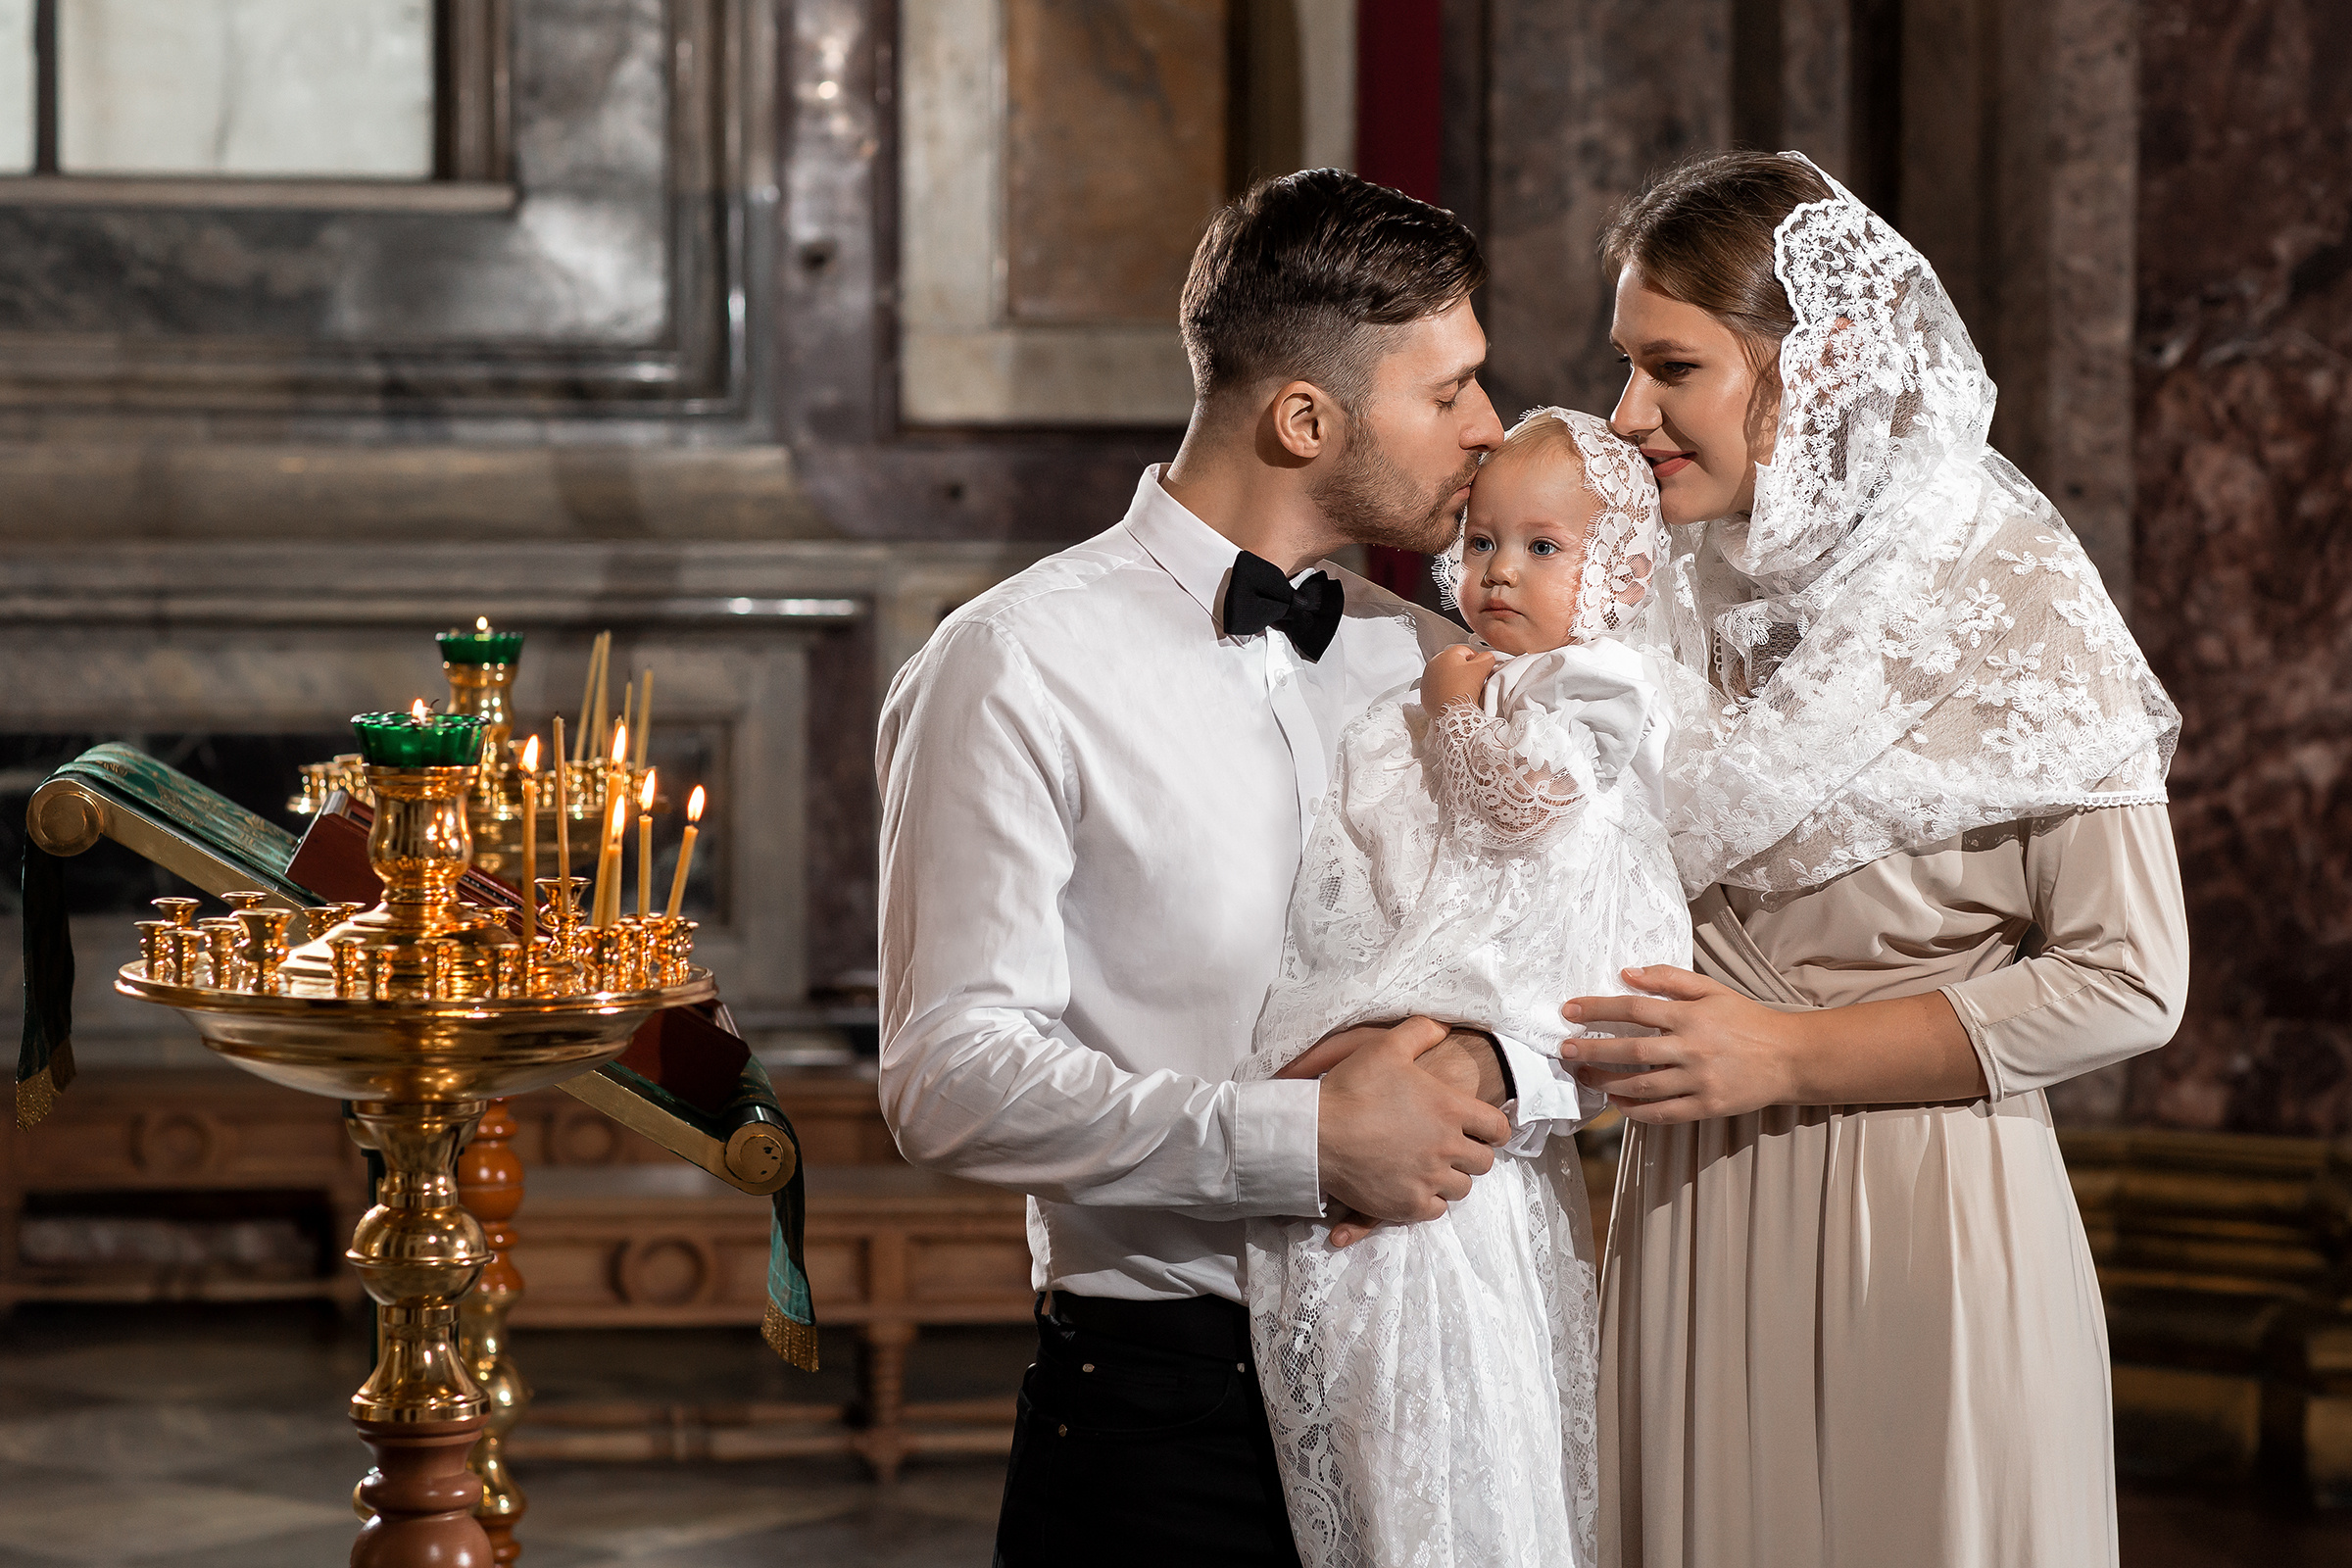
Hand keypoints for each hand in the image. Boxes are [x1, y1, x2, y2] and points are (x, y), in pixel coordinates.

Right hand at [1316, 1017, 1512, 1239]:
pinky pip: (1435, 1210)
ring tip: (1433, 1169)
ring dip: (1451, 1178)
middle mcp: (1446, 1146)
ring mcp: (1428, 1179)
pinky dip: (1429, 1201)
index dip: (1494, 1130)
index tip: (1485, 1132)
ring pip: (1461, 1188)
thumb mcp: (1386, 1047)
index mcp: (1450, 1109)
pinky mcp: (1408, 1205)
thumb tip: (1444, 1026)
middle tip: (1453, 1150)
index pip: (1497, 1128)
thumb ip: (1421, 1032)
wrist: (1317, 1133)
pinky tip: (1414, 1187)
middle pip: (1483, 1162)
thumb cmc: (1352, 1088)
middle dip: (1472, 1155)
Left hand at [1421, 645, 1495, 711]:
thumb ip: (1487, 657)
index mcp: (1445, 655)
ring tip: (1465, 689)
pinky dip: (1447, 691)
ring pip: (1445, 675)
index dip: (1477, 659)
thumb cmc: (1464, 689)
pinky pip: (1439, 689)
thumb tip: (1487, 657)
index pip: (1465, 650)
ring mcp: (1427, 681)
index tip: (1481, 668)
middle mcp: (1432, 666)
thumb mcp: (1482, 668)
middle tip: (1474, 679)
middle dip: (1464, 669)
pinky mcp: (1426, 695)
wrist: (1454, 713)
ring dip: (1455, 680)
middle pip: (1453, 663)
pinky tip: (1455, 696)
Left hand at [1560, 965, 1802, 1124]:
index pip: (1634, 1009)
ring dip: (1607, 1082)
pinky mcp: (1707, 1106)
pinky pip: (1663, 1113)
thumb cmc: (1747, 1020)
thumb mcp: (1712, 990)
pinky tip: (1617, 1103)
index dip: (1598, 1009)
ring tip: (1585, 1076)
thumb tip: (1628, 973)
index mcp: (1692, 1016)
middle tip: (1565, 1050)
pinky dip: (1635, 1111)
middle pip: (1631, 1051)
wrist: (1790, 1057)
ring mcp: (1700, 1081)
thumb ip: (1670, 979)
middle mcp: (1693, 1049)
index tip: (1569, 1010)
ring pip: (1642, 1087)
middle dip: (1592, 1050)